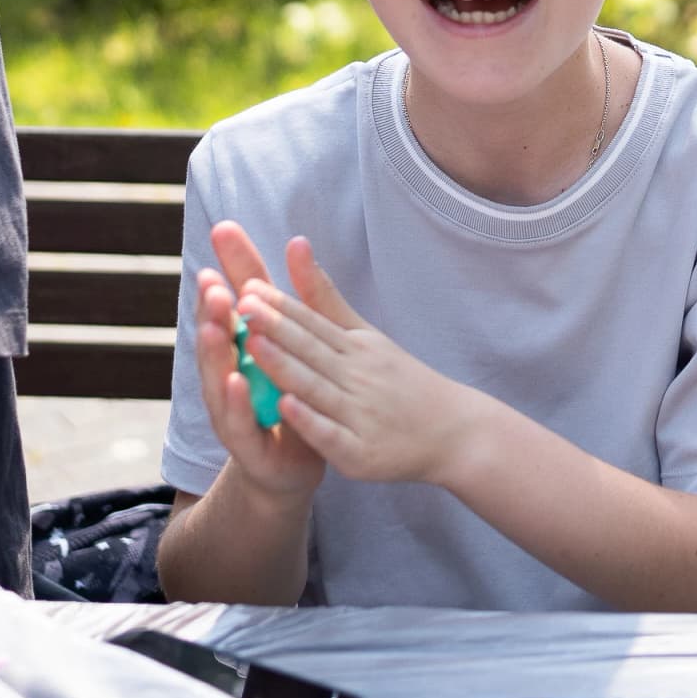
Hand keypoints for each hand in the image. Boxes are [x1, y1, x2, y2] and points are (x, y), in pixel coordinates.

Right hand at [193, 222, 324, 499]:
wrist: (293, 466)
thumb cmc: (289, 398)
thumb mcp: (290, 348)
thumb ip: (287, 303)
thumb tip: (292, 243)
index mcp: (242, 352)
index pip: (233, 305)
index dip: (230, 270)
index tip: (225, 235)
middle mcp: (228, 378)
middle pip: (217, 339)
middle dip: (212, 311)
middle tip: (213, 284)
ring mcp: (233, 413)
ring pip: (219, 380)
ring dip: (214, 354)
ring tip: (215, 328)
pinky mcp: (247, 446)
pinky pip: (239, 424)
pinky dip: (238, 404)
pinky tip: (239, 383)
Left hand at [233, 237, 479, 484]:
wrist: (453, 430)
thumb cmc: (402, 381)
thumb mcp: (368, 335)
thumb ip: (326, 298)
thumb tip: (296, 245)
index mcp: (358, 348)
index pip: (314, 324)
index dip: (281, 307)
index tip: (249, 287)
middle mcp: (360, 377)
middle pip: (312, 350)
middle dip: (276, 328)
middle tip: (242, 305)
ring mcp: (361, 415)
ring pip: (318, 388)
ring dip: (286, 367)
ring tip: (255, 346)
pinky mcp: (361, 452)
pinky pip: (332, 435)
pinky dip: (311, 421)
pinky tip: (288, 407)